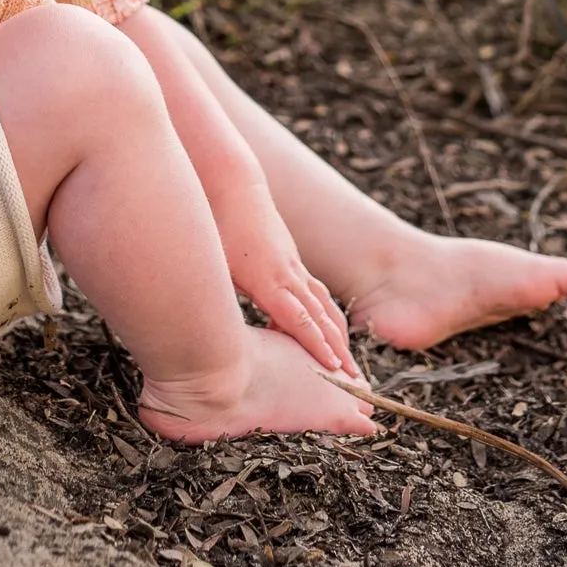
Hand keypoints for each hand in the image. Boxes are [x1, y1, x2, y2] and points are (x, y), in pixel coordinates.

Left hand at [212, 176, 362, 382]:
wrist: (236, 186)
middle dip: (337, 350)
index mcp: (267, 280)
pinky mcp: (293, 261)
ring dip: (337, 334)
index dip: (316, 347)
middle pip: (319, 317)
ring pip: (322, 305)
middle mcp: (287, 274)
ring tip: (348, 361)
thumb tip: (212, 333)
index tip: (334, 370)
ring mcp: (293, 266)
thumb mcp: (215, 266)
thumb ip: (220, 299)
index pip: (298, 320)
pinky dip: (325, 314)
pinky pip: (315, 292)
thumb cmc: (219, 226)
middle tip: (354, 380)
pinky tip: (326, 330)